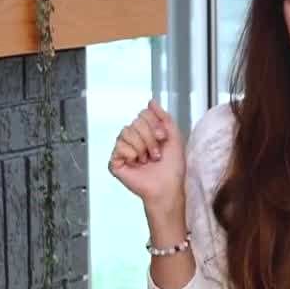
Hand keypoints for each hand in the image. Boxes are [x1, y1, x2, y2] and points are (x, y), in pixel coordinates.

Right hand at [108, 100, 185, 217]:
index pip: (143, 114)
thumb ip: (164, 117)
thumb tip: (151, 101)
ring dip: (142, 147)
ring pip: (126, 132)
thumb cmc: (173, 168)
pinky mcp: (115, 162)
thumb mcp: (174, 136)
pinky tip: (136, 163)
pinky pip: (119, 147)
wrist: (168, 187)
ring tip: (147, 159)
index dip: (154, 125)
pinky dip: (132, 154)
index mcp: (146, 132)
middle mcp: (133, 139)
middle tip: (156, 154)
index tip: (162, 138)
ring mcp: (123, 150)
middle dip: (149, 138)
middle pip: (135, 122)